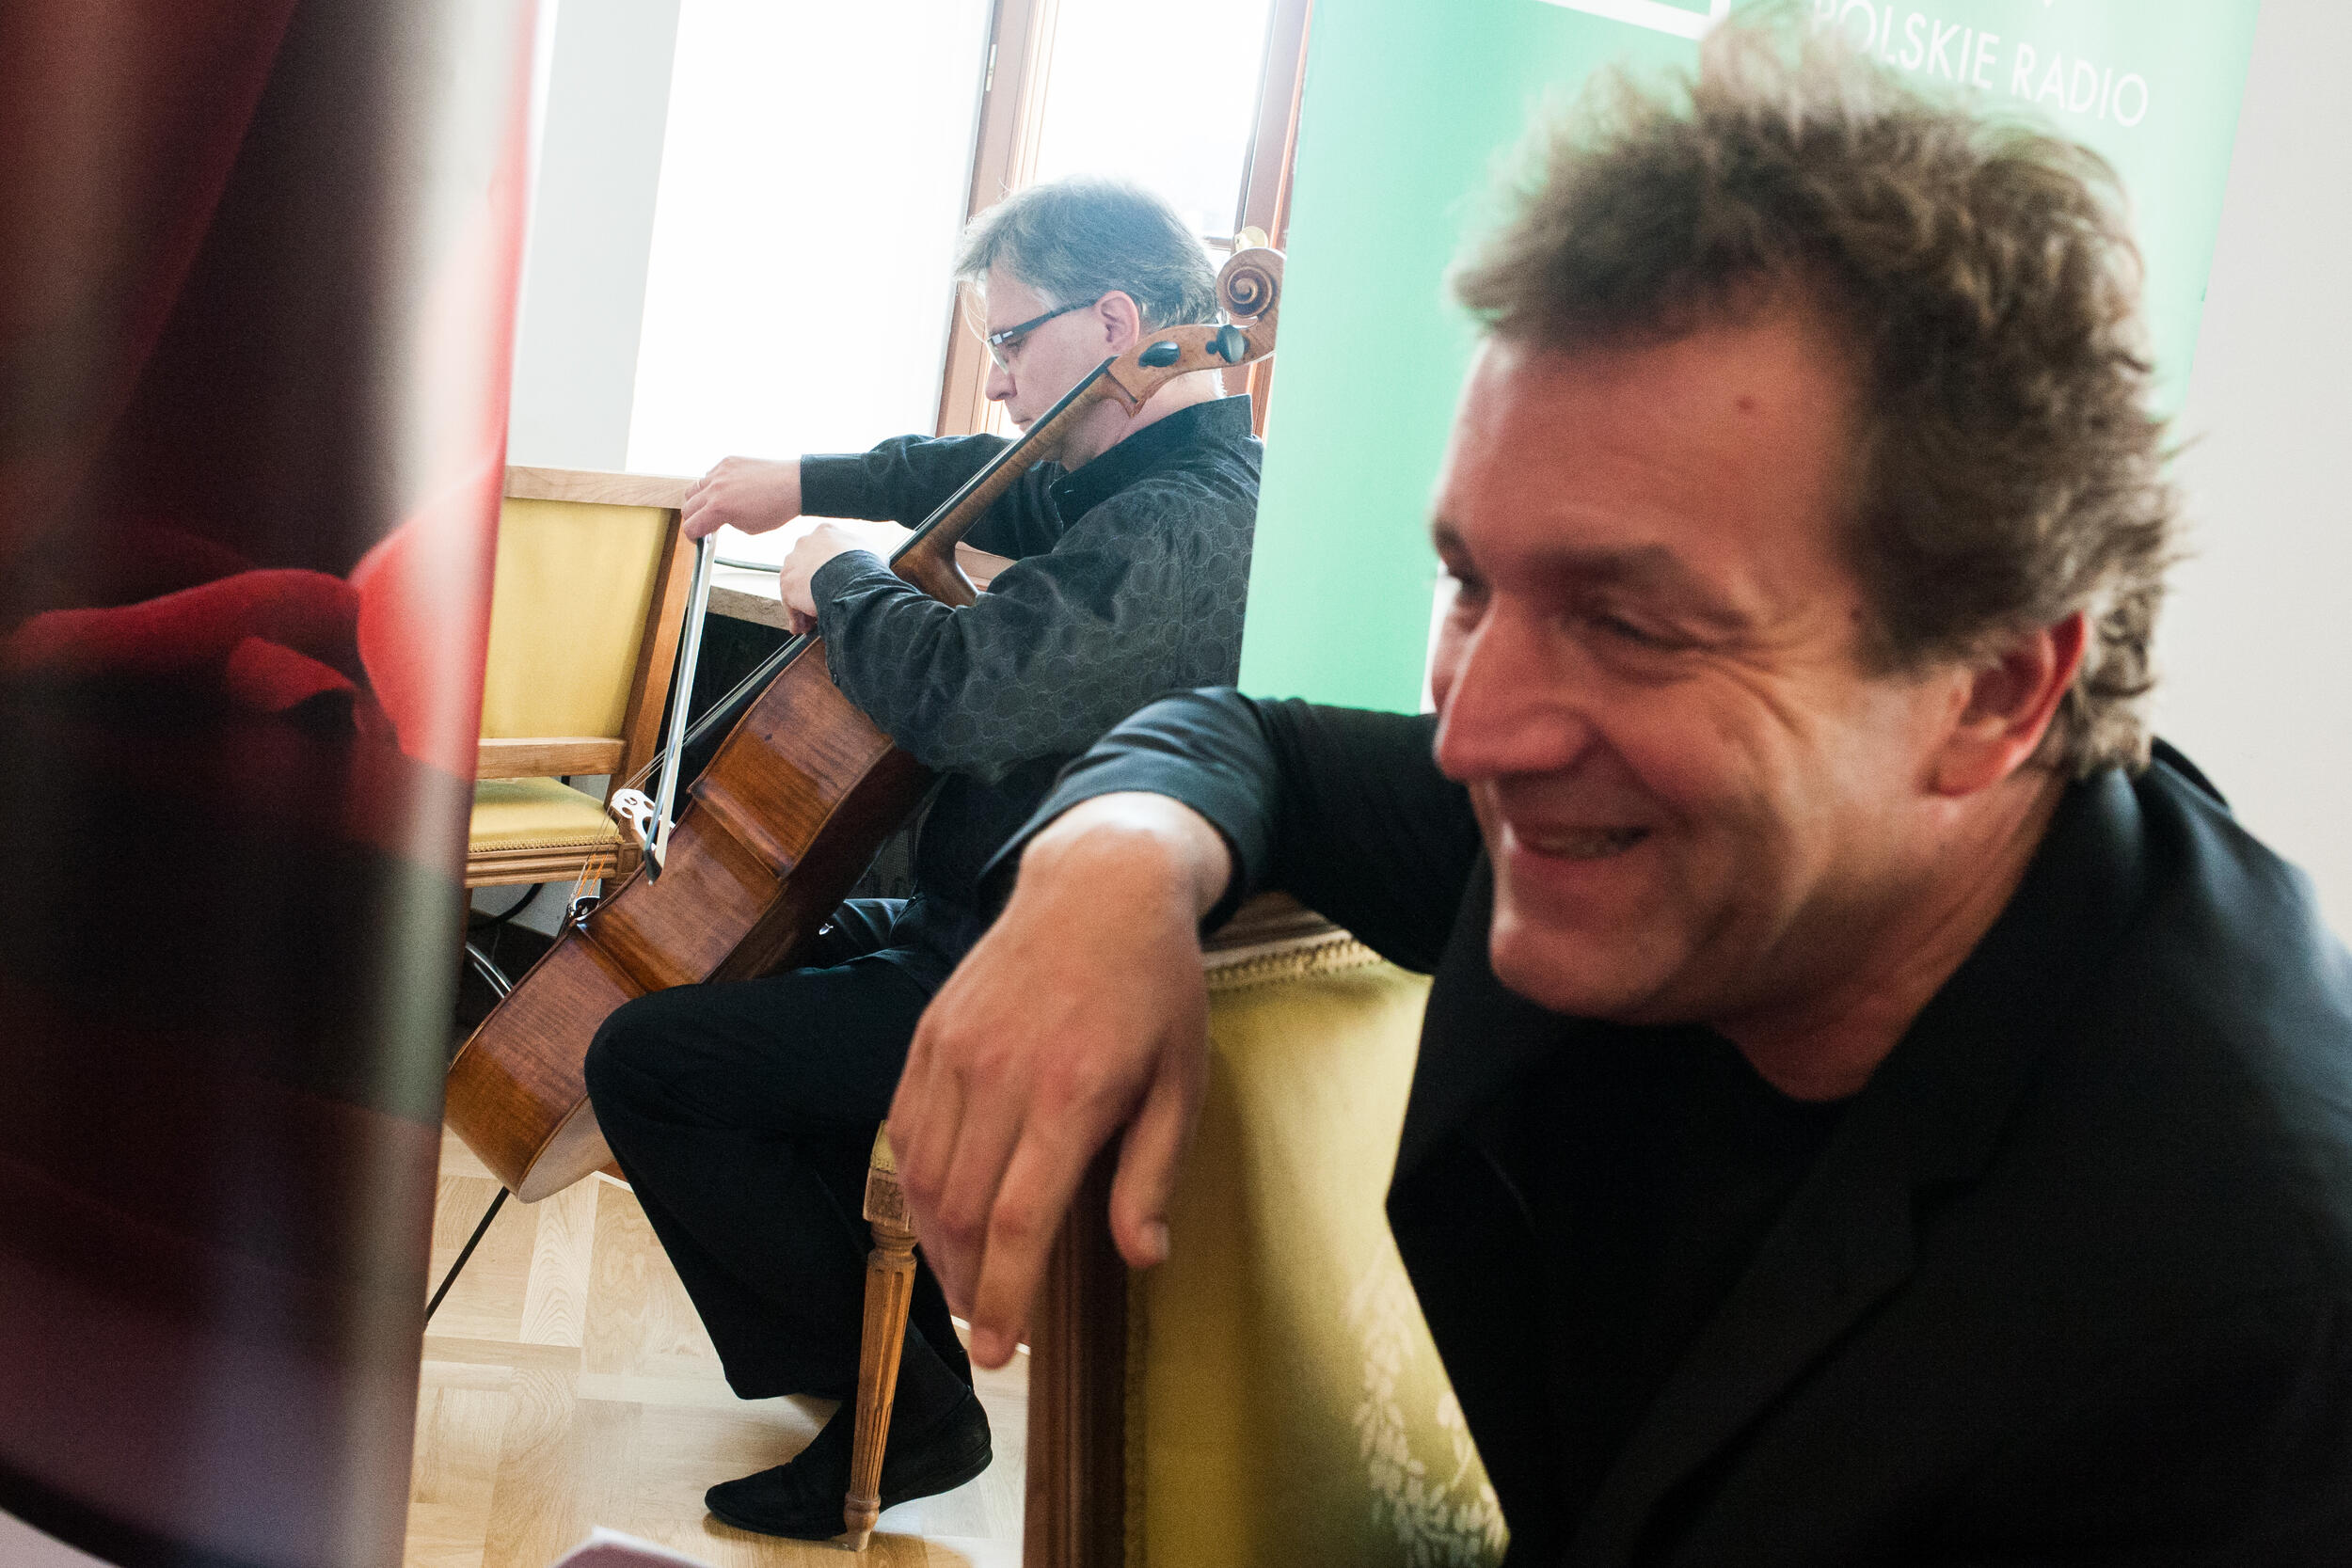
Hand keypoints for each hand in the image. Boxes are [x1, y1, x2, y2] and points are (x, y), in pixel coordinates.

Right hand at [682, 456, 801, 540]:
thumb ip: (726, 524)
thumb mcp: (748, 528)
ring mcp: (720, 472)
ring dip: (698, 500)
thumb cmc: (777, 508)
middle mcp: (715, 488)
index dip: (693, 536)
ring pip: (693, 488)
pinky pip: (709, 475)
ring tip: (712, 506)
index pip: (690, 526)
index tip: (698, 537)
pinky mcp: (728, 462)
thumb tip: (715, 522)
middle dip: (694, 519)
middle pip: (687, 507)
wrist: (795, 485)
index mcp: (718, 509)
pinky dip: (712, 484)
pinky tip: (726, 490)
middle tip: (704, 524)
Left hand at [777, 519, 910, 630]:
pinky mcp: (788, 584)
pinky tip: (803, 628)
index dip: (829, 569)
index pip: (822, 550)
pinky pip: (791, 603)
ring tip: (813, 621)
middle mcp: (804, 543)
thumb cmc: (866, 565)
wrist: (852, 576)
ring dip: (804, 603)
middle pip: (806, 568)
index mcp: (825, 532)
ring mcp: (792, 563)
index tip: (835, 583)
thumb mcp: (873, 553)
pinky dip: (797, 616)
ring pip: (796, 586)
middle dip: (813, 585)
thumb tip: (872, 563)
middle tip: (823, 602)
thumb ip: (865, 555)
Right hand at [890, 793, 1233, 1367]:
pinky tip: (939, 1208)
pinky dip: (913, 1183)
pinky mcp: (928, 1034)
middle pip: (961, 1211)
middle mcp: (1000, 1074)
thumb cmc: (1156, 988)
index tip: (1001, 1356)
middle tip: (990, 1322)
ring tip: (967, 1275)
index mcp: (1072, 1093)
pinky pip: (903, 1128)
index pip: (1019, 1221)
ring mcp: (955, 1051)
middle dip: (970, 1283)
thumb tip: (1142, 1256)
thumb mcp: (1182, 1081)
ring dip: (937, 1242)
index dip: (1004, 1298)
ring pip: (922, 1177)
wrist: (1100, 885)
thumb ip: (1152, 1173)